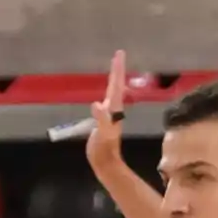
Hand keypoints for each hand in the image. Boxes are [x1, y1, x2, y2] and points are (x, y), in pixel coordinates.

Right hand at [85, 50, 126, 171]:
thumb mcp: (102, 133)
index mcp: (113, 108)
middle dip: (116, 70)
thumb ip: (102, 119)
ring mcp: (109, 115)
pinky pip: (105, 103)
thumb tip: (97, 104)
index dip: (117, 69)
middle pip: (115, 85)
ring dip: (113, 80)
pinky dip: (105, 95)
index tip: (119, 54)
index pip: (115, 84)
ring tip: (114, 69)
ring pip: (112, 93)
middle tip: (118, 55)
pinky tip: (103, 97)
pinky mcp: (103, 121)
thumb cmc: (103, 148)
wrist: (105, 163)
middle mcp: (113, 109)